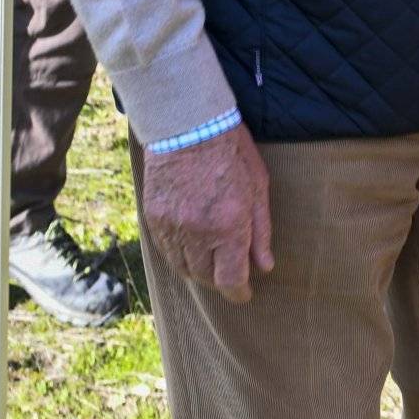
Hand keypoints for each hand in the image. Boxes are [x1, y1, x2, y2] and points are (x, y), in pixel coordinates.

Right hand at [140, 127, 274, 303]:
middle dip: (221, 280)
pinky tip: (191, 246)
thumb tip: (265, 266)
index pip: (231, 279)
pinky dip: (180, 255)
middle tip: (231, 272)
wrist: (187, 125)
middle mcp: (198, 232)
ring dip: (199, 270)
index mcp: (229, 226)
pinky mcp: (153, 218)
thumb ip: (260, 231)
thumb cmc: (231, 151)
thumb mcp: (258, 187)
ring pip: (183, 268)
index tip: (245, 293)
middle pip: (206, 278)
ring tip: (212, 260)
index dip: (239, 293)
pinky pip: (166, 250)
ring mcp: (172, 226)